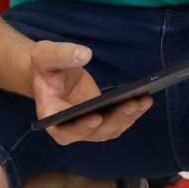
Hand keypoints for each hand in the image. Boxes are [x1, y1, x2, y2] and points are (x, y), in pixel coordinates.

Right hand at [30, 40, 149, 145]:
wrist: (51, 72)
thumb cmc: (45, 65)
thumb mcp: (45, 54)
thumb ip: (60, 54)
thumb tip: (84, 54)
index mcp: (50, 113)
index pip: (63, 130)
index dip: (79, 129)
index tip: (95, 117)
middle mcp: (68, 125)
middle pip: (93, 133)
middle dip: (114, 120)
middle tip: (130, 104)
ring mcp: (86, 125)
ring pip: (108, 130)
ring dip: (127, 119)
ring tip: (142, 101)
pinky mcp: (99, 119)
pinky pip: (116, 122)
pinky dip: (131, 114)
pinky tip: (144, 100)